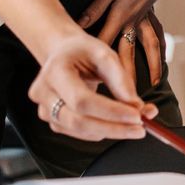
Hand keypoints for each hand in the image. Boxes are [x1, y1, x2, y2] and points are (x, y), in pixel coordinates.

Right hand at [29, 30, 155, 141]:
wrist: (62, 53)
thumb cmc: (83, 52)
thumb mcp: (104, 54)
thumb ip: (121, 80)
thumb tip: (137, 107)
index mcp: (55, 71)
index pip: (82, 100)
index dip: (110, 111)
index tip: (137, 115)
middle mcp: (43, 93)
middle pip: (78, 121)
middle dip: (113, 128)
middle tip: (140, 129)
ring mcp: (44, 110)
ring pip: (79, 131)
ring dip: (110, 132)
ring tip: (135, 126)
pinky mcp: (53, 121)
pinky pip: (79, 133)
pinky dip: (101, 131)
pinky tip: (117, 124)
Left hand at [79, 0, 183, 90]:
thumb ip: (96, 8)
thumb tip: (80, 26)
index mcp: (121, 16)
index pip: (105, 45)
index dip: (98, 65)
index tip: (93, 84)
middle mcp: (134, 22)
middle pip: (127, 55)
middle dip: (126, 78)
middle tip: (127, 98)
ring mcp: (146, 19)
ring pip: (148, 49)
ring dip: (151, 68)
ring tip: (154, 85)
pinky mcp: (153, 14)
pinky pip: (157, 36)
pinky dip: (160, 50)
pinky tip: (161, 60)